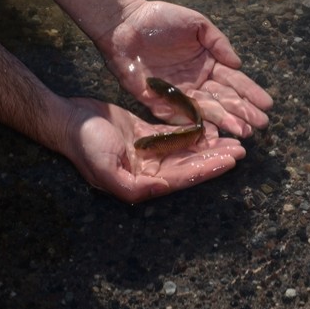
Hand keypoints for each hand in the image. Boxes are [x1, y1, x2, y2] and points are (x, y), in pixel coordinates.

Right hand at [61, 97, 245, 202]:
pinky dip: (192, 133)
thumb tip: (163, 189)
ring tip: (233, 140)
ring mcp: (147, 153)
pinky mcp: (144, 135)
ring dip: (208, 146)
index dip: (207, 169)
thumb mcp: (107, 170)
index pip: (182, 178)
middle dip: (215, 158)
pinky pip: (173, 135)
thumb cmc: (85, 146)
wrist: (68, 120)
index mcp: (141, 183)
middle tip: (241, 149)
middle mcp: (148, 171)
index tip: (230, 160)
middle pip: (189, 166)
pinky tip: (210, 128)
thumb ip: (134, 186)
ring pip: (185, 151)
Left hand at [95, 0, 272, 137]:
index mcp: (208, 64)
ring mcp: (179, 95)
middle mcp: (197, 82)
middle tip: (261, 125)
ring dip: (226, 122)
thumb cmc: (161, 19)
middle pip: (224, 100)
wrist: (124, 25)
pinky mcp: (159, 103)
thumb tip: (238, 64)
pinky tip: (213, 136)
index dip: (250, 92)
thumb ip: (218, 42)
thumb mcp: (197, 24)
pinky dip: (195, 127)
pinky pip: (180, 118)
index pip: (234, 81)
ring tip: (243, 131)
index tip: (267, 104)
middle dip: (243, 112)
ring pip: (207, 111)